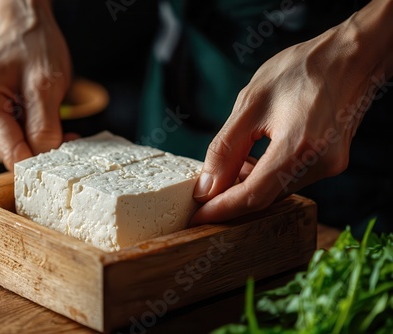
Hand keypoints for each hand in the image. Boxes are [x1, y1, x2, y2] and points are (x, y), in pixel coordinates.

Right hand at [0, 0, 71, 169]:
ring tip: (56, 120)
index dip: (39, 162)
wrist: (20, 16)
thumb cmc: (32, 40)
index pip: (10, 153)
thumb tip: (45, 157)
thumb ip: (45, 125)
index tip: (64, 159)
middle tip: (68, 137)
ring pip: (10, 144)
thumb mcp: (46, 84)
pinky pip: (8, 132)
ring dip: (35, 140)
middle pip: (9, 151)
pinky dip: (28, 130)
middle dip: (39, 149)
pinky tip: (42, 117)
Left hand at [191, 0, 392, 224]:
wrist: (349, 56)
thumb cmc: (300, 70)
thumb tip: (207, 186)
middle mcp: (320, 164)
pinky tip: (251, 162)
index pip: (252, 196)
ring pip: (277, 191)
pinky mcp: (331, 162)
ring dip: (248, 187)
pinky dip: (266, 177)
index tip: (196, 217)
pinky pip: (291, 180)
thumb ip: (225, 149)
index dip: (221, 210)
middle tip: (204, 195)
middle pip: (265, 198)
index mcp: (299, 147)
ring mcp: (329, 165)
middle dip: (230, 200)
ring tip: (226, 170)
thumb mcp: (250, 104)